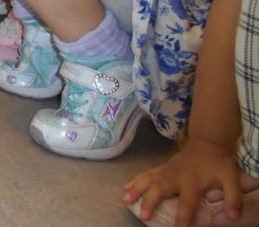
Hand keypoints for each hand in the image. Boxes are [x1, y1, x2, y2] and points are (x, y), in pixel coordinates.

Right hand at [122, 140, 247, 225]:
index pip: (187, 201)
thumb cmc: (219, 163)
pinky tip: (125, 187)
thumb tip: (234, 217)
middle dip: (150, 201)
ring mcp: (166, 170)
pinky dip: (135, 180)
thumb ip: (233, 197)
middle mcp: (175, 176)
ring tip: (125, 200)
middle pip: (160, 189)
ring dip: (136, 189)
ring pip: (148, 179)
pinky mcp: (162, 168)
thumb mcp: (232, 179)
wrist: (207, 143)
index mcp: (192, 181)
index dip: (183, 216)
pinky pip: (146, 174)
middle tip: (143, 215)